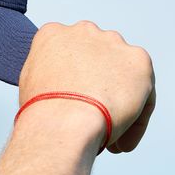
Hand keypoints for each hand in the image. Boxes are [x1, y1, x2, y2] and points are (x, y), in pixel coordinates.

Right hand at [18, 21, 154, 153]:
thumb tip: (63, 89)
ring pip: (122, 79)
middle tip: (93, 122)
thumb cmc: (40, 114)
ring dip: (118, 107)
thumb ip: (50, 76)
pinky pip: (143, 95)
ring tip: (109, 139)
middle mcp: (84, 31)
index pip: (67, 56)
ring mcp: (113, 43)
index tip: (72, 109)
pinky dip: (135, 122)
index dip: (72, 86)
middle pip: (97, 63)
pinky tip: (121, 143)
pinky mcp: (139, 61)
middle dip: (97, 91)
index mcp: (53, 34)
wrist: (63, 120)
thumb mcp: (32, 86)